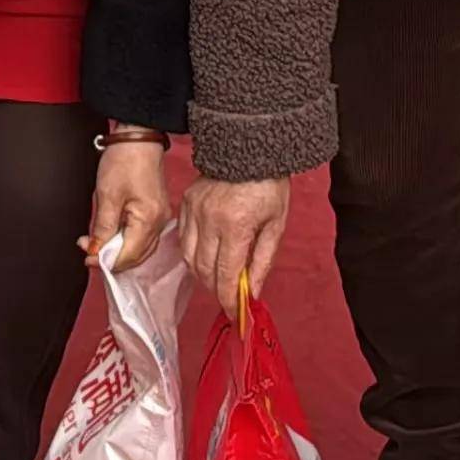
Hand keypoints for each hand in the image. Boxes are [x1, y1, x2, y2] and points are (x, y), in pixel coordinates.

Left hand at [83, 138, 171, 271]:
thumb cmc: (125, 160)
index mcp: (148, 220)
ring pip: (140, 248)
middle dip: (111, 258)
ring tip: (98, 242)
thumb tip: (96, 251)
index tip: (86, 256)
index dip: (105, 261)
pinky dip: (127, 240)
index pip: (127, 255)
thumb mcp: (107, 195)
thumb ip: (102, 228)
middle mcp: (159, 222)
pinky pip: (143, 236)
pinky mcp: (156, 211)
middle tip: (88, 250)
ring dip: (118, 251)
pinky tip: (113, 234)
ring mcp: (160, 217)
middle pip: (136, 256)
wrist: (139, 137)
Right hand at [178, 175, 291, 318]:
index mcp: (236, 225)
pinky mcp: (185, 202)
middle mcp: (209, 220)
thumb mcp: (276, 224)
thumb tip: (252, 292)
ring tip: (218, 279)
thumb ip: (263, 260)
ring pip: (189, 257)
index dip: (229, 300)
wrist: (251, 145)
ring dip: (202, 274)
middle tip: (229, 297)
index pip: (225, 275)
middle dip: (216, 290)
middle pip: (204, 270)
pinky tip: (206, 256)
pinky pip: (182, 238)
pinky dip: (192, 254)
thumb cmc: (269, 185)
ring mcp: (193, 210)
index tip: (236, 315)